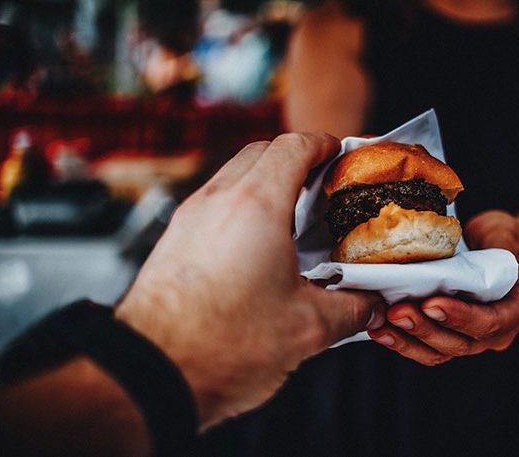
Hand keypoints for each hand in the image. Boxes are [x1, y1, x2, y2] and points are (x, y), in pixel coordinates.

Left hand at [116, 133, 381, 428]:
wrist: (151, 373)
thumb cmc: (220, 346)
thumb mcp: (308, 328)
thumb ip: (351, 308)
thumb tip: (368, 304)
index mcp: (257, 205)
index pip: (295, 146)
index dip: (325, 145)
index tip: (341, 154)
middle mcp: (219, 200)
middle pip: (263, 151)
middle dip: (297, 159)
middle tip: (324, 184)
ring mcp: (190, 217)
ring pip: (234, 175)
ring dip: (266, 182)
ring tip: (294, 217)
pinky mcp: (173, 240)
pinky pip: (214, 203)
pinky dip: (241, 206)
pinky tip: (259, 246)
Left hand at [367, 210, 518, 365]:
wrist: (505, 251)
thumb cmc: (507, 239)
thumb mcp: (506, 231)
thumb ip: (497, 241)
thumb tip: (474, 244)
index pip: (491, 322)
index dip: (461, 317)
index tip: (431, 304)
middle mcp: (498, 332)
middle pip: (462, 343)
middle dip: (427, 330)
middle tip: (397, 312)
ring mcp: (474, 338)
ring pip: (441, 352)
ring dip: (410, 341)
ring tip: (382, 324)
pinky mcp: (451, 336)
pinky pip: (428, 348)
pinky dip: (404, 342)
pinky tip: (380, 330)